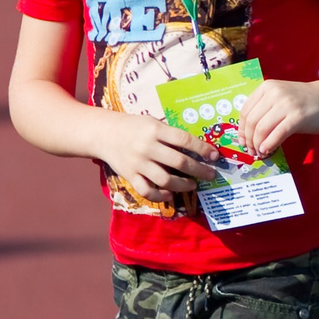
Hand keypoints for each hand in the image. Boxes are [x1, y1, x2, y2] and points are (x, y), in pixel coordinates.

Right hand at [98, 114, 216, 196]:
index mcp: (156, 130)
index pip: (185, 140)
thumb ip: (170, 134)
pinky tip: (170, 194)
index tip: (215, 156)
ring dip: (183, 185)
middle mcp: (148, 147)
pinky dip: (160, 196)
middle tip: (210, 174)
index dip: (203, 149)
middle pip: (179, 162)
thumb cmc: (133, 126)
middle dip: (199, 170)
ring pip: (166, 180)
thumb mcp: (152, 123)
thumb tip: (197, 148)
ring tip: (193, 185)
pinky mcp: (130, 176)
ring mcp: (138, 163)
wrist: (104, 133)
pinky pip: (147, 191)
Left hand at [238, 78, 318, 157]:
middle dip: (249, 140)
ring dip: (258, 145)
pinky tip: (268, 151)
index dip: (241, 130)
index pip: (245, 111)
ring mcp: (286, 104)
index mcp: (267, 87)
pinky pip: (277, 134)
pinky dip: (269, 145)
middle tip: (251, 151)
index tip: (243, 142)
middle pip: (251, 121)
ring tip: (260, 153)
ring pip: (262, 129)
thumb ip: (265, 109)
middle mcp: (274, 93)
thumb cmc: (305, 101)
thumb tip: (248, 134)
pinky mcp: (298, 117)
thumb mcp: (281, 98)